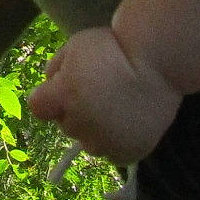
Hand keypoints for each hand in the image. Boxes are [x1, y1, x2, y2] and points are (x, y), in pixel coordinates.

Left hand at [27, 25, 181, 163]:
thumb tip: (52, 84)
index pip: (38, 106)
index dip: (49, 96)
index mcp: (64, 96)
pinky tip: (127, 123)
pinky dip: (116, 141)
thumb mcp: (76, 45)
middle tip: (100, 92)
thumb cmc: (116, 47)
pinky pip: (112, 153)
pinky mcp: (127, 154)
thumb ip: (56, 67)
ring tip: (117, 107)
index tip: (64, 86)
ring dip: (95, 129)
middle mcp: (80, 125)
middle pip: (65, 123)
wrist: (161, 62)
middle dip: (75, 110)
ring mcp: (105, 143)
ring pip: (89, 141)